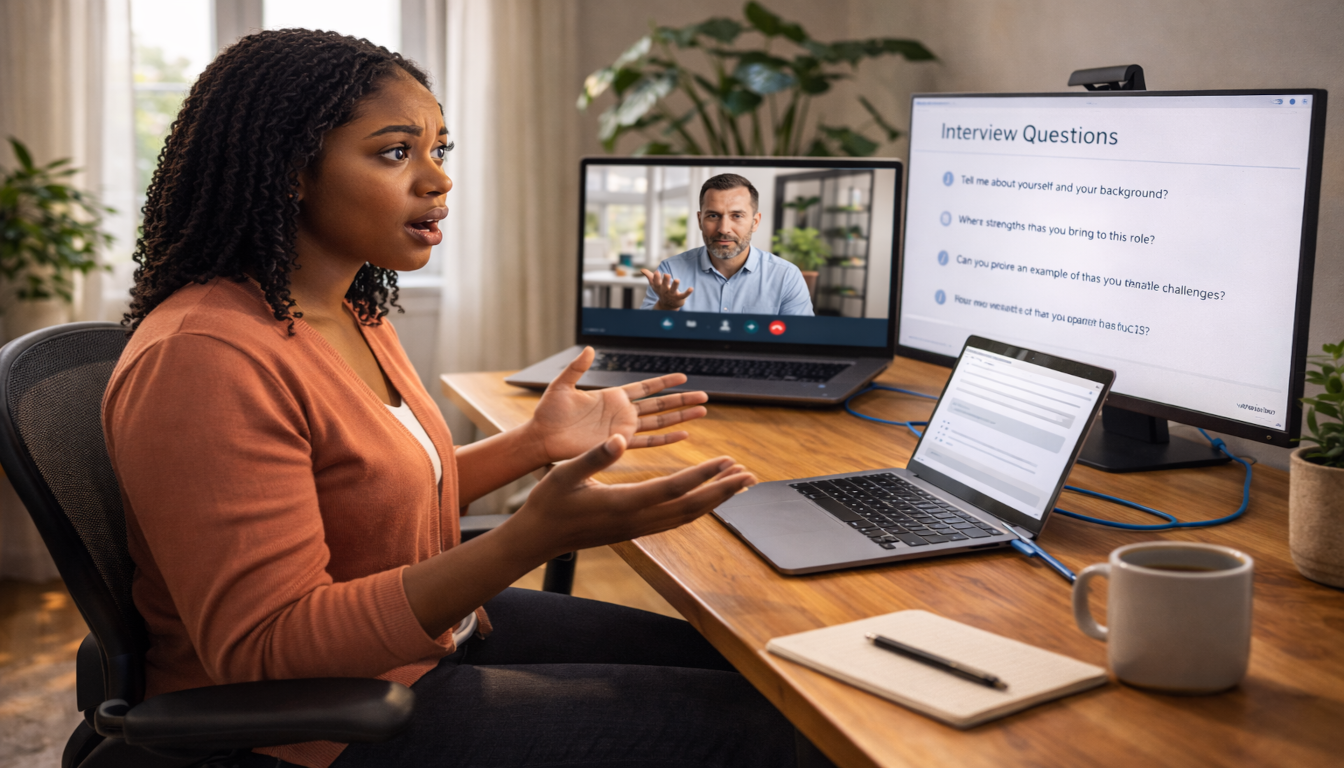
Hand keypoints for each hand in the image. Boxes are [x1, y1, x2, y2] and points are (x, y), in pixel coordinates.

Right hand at [515, 434, 755, 555]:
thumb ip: (595, 456)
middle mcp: (637, 519)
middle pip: (690, 506)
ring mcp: (637, 528)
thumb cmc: (549, 502)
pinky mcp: (635, 530)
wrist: (539, 538)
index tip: (727, 462)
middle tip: (749, 475)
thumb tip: (618, 438)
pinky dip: (697, 508)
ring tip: (737, 485)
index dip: (704, 475)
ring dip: (714, 500)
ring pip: (686, 516)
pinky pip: (675, 520)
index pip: (674, 488)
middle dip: (722, 491)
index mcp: (624, 503)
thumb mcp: (566, 473)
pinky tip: (706, 500)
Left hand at [527, 346, 707, 463]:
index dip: (664, 382)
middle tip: (704, 396)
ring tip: (702, 412)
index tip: (684, 376)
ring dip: (681, 417)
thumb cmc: (548, 413)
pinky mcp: (619, 444)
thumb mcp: (561, 385)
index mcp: (612, 396)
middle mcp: (622, 413)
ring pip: (659, 422)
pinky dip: (666, 439)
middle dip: (682, 401)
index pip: (645, 388)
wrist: (542, 438)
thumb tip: (590, 348)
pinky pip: (648, 441)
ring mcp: (623, 429)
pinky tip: (684, 434)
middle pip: (659, 405)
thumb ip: (577, 368)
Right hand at [641, 268, 692, 310]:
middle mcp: (665, 291)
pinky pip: (683, 295)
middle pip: (664, 285)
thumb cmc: (661, 292)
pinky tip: (691, 288)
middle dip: (665, 280)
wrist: (667, 305)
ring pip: (673, 290)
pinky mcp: (680, 298)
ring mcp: (672, 295)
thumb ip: (649, 276)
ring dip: (675, 285)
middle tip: (667, 274)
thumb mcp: (655, 285)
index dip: (656, 278)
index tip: (657, 272)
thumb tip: (642, 270)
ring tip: (677, 280)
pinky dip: (687, 292)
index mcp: (659, 287)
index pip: (656, 282)